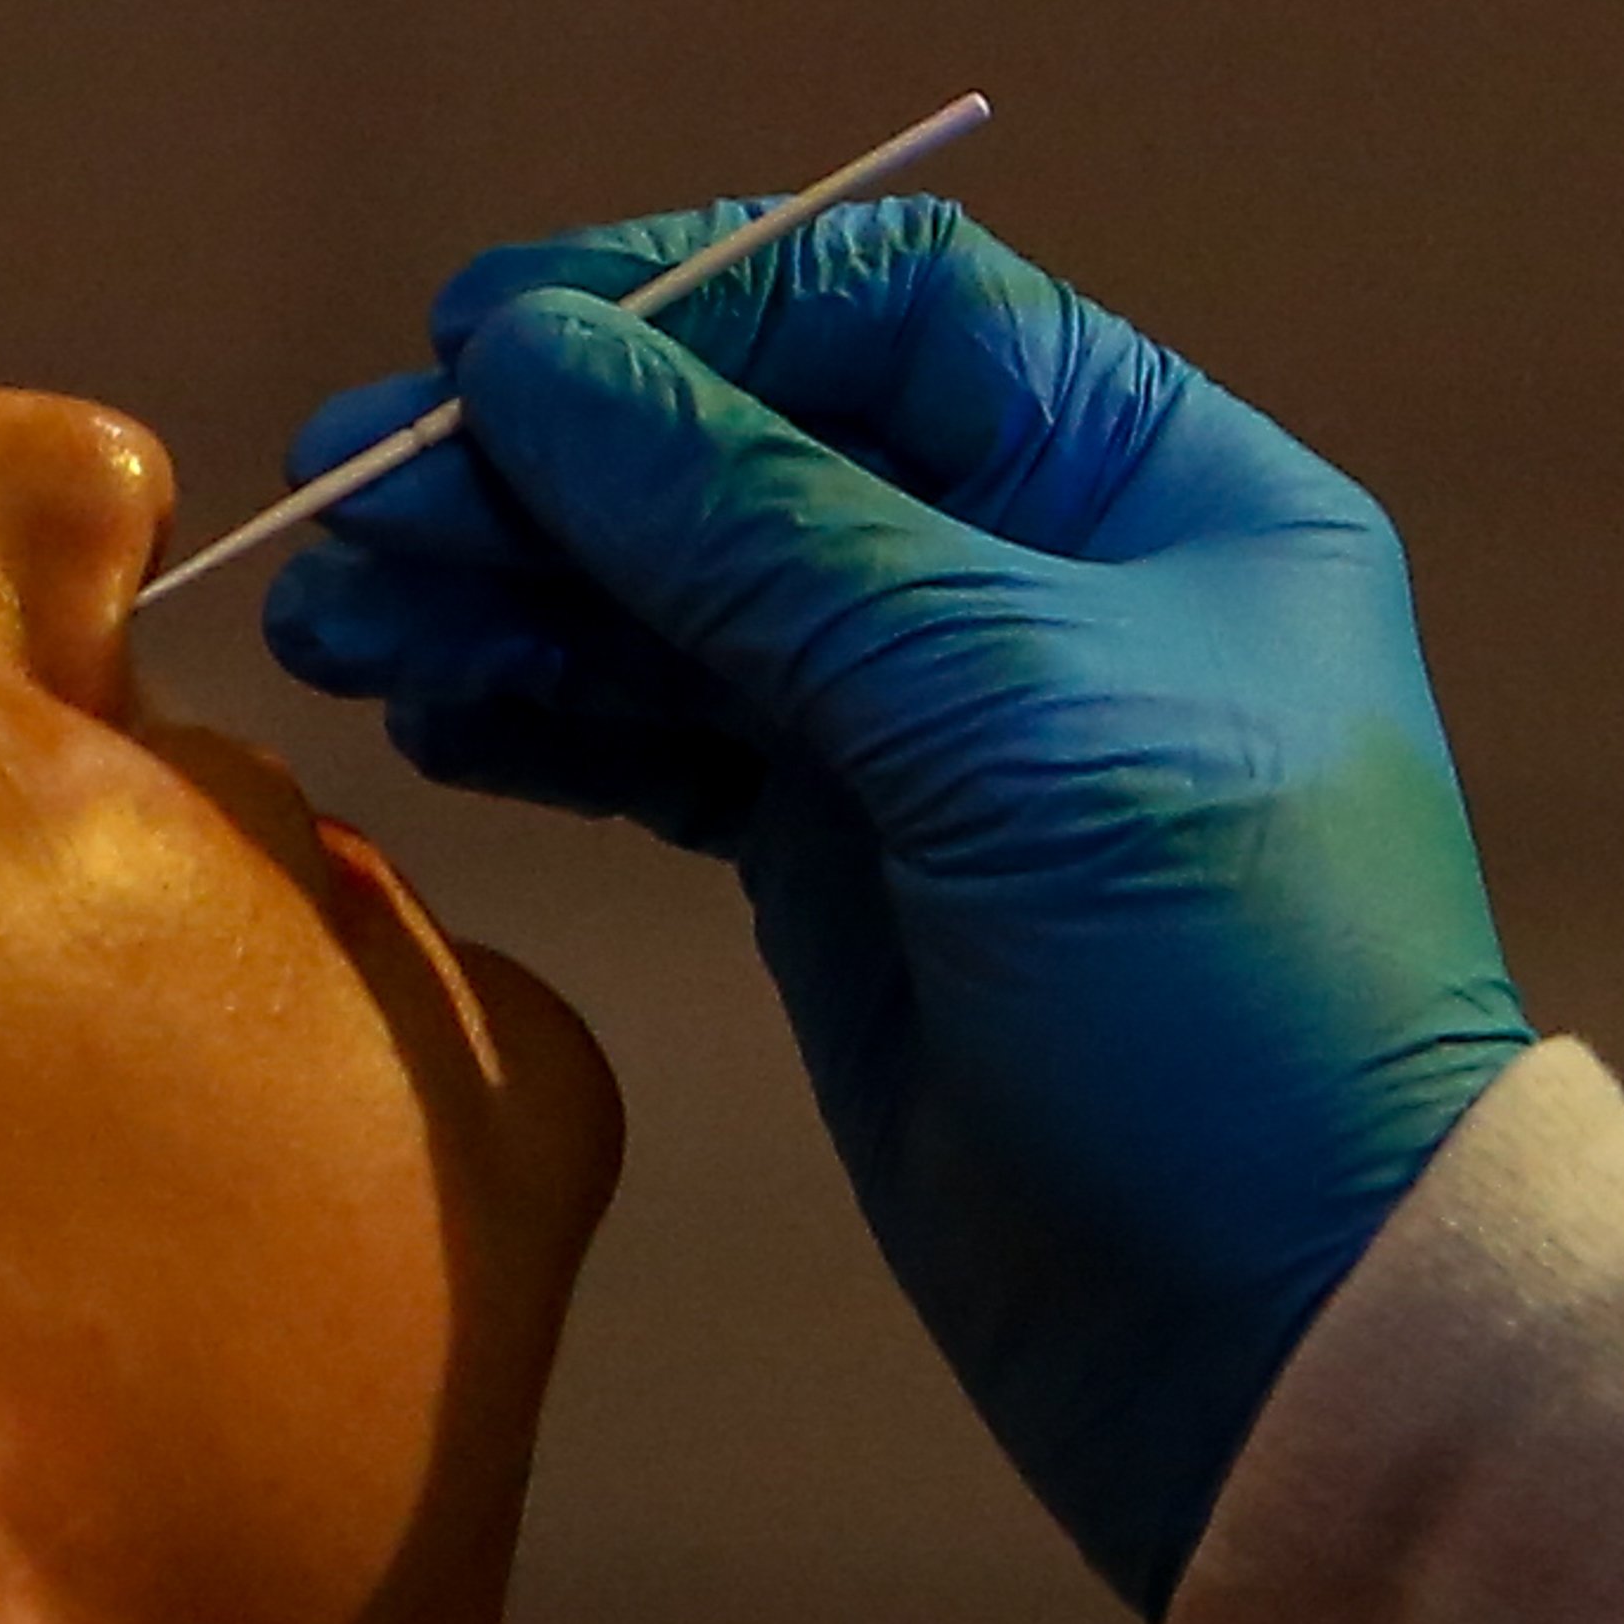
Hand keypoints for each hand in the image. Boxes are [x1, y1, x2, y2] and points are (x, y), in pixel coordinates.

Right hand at [264, 200, 1530, 1618]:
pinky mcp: (857, 867)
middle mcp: (1053, 580)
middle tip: (348, 498)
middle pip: (760, 442)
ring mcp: (944, 729)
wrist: (1283, 1318)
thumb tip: (543, 359)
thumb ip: (764, 527)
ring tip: (340, 617)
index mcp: (1159, 488)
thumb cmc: (1221, 985)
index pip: (896, 312)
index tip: (485, 342)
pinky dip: (550, 709)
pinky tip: (430, 710)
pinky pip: (675, 735)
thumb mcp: (1000, 715)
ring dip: (512, 586)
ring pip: (690, 594)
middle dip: (552, 459)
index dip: (689, 305)